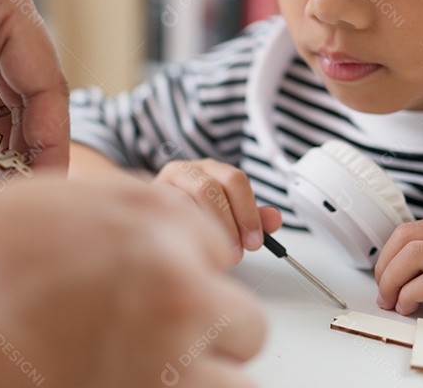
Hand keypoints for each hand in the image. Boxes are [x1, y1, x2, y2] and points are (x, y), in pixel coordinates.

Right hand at [152, 158, 282, 263]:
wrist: (154, 227)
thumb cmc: (193, 223)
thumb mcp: (228, 222)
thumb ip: (253, 219)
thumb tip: (275, 219)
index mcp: (211, 170)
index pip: (236, 180)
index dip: (248, 213)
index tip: (254, 241)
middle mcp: (187, 169)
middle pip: (212, 187)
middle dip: (228, 224)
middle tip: (236, 252)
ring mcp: (164, 181)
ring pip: (188, 199)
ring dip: (207, 229)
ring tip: (214, 253)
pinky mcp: (147, 196)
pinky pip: (169, 210)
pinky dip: (185, 231)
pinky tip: (192, 247)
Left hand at [374, 209, 422, 329]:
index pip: (415, 228)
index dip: (391, 253)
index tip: (386, 273)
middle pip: (407, 239)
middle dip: (384, 266)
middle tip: (382, 289)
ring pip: (414, 257)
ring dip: (392, 281)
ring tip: (391, 301)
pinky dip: (411, 295)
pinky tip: (411, 307)